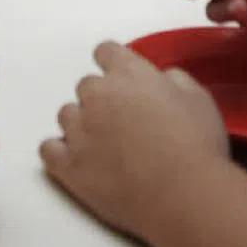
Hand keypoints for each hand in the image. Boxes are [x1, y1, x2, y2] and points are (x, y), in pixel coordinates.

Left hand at [40, 42, 227, 239]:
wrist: (184, 195)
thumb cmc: (197, 145)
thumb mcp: (198, 98)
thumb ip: (173, 79)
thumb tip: (162, 78)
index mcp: (128, 74)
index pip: (105, 51)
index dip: (115, 64)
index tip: (123, 79)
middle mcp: (97, 96)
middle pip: (86, 85)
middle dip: (102, 99)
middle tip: (125, 121)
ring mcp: (79, 131)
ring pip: (66, 114)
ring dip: (82, 124)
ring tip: (106, 145)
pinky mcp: (69, 165)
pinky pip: (48, 149)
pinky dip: (60, 151)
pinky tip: (78, 159)